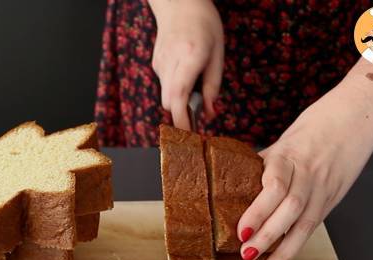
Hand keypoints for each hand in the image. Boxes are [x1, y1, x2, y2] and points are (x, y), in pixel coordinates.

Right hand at [149, 0, 223, 128]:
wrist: (180, 5)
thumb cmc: (204, 26)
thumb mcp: (217, 54)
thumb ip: (213, 86)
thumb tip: (209, 113)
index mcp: (190, 57)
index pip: (179, 95)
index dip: (182, 119)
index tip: (188, 134)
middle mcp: (171, 62)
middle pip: (169, 102)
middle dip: (181, 114)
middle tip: (197, 120)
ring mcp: (160, 63)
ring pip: (166, 96)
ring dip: (179, 100)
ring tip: (194, 86)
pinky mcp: (155, 64)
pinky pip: (165, 86)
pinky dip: (175, 88)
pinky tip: (184, 72)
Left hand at [236, 85, 372, 259]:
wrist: (355, 117)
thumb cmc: (313, 127)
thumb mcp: (283, 142)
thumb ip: (262, 166)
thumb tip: (233, 186)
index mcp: (290, 155)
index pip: (274, 186)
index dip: (257, 211)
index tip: (241, 231)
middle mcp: (309, 174)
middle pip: (290, 209)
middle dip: (267, 234)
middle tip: (246, 253)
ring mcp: (323, 188)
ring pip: (304, 223)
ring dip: (284, 251)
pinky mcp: (332, 199)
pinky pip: (312, 226)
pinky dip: (296, 246)